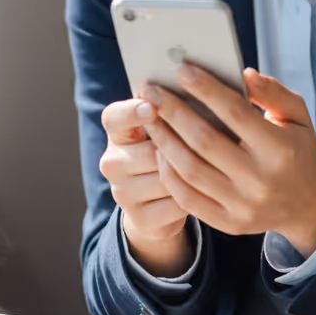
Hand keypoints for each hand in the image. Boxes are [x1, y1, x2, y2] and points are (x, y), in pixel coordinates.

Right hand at [99, 97, 191, 276]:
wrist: (156, 203)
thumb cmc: (168, 151)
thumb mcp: (164, 129)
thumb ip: (172, 113)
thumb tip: (200, 96)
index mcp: (116, 132)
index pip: (115, 116)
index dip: (132, 112)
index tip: (152, 108)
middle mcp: (112, 162)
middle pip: (152, 152)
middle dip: (180, 150)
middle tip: (201, 146)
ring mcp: (122, 193)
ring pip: (168, 179)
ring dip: (192, 174)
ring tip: (203, 169)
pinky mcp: (139, 218)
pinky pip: (178, 203)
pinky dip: (195, 196)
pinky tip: (200, 190)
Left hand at [139, 65, 315, 256]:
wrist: (309, 204)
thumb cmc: (297, 149)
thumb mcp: (297, 115)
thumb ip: (273, 92)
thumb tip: (243, 74)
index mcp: (280, 149)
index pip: (236, 113)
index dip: (206, 90)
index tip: (182, 71)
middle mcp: (261, 180)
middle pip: (205, 141)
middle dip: (173, 112)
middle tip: (152, 92)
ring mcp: (243, 206)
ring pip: (190, 170)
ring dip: (164, 141)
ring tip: (150, 117)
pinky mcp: (229, 223)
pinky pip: (187, 198)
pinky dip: (169, 173)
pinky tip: (160, 150)